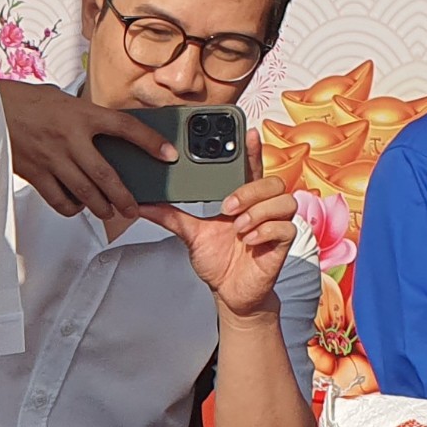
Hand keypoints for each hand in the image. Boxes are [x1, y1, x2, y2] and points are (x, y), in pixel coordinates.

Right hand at [0, 79, 169, 220]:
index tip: (168, 154)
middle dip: (124, 197)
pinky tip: (76, 205)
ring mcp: (52, 158)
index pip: (125, 127)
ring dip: (101, 207)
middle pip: (106, 175)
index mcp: (81, 114)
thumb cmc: (25, 101)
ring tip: (109, 212)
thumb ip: (84, 117)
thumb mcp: (62, 100)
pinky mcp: (35, 174)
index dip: (151, 141)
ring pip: (85, 193)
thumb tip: (106, 133)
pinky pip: (59, 199)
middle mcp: (69, 138)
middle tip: (133, 208)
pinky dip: (71, 207)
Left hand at [145, 132, 295, 318]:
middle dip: (250, 190)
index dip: (252, 149)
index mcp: (244, 200)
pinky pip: (285, 227)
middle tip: (227, 207)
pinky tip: (249, 240)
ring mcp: (275, 225)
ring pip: (284, 200)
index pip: (252, 168)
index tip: (247, 132)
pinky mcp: (282, 244)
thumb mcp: (190, 235)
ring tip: (238, 227)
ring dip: (258, 211)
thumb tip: (141, 205)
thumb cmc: (217, 261)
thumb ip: (169, 216)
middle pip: (273, 181)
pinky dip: (265, 230)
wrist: (229, 293)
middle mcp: (263, 209)